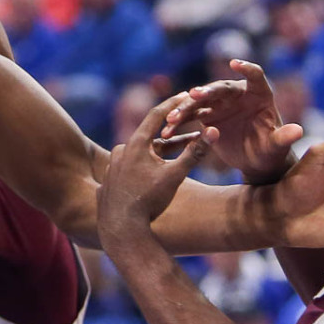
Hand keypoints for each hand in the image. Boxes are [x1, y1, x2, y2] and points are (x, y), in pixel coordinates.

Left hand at [98, 95, 218, 247]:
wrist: (121, 229)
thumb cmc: (150, 201)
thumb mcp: (175, 175)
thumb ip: (194, 153)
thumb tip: (214, 131)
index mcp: (136, 144)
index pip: (156, 114)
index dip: (173, 103)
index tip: (185, 95)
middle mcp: (121, 151)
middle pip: (149, 136)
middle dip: (169, 134)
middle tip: (185, 126)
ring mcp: (112, 166)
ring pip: (139, 154)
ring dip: (156, 153)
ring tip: (172, 154)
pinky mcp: (108, 182)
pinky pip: (128, 170)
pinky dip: (142, 168)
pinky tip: (152, 175)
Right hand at [163, 60, 301, 185]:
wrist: (256, 162)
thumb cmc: (271, 151)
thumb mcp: (277, 146)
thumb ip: (284, 137)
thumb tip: (298, 131)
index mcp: (259, 94)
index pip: (255, 76)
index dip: (246, 69)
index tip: (235, 64)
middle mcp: (238, 94)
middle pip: (221, 88)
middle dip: (206, 91)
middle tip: (193, 95)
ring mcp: (221, 104)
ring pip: (201, 101)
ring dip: (186, 108)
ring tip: (173, 118)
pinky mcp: (208, 116)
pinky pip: (191, 116)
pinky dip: (180, 122)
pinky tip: (168, 130)